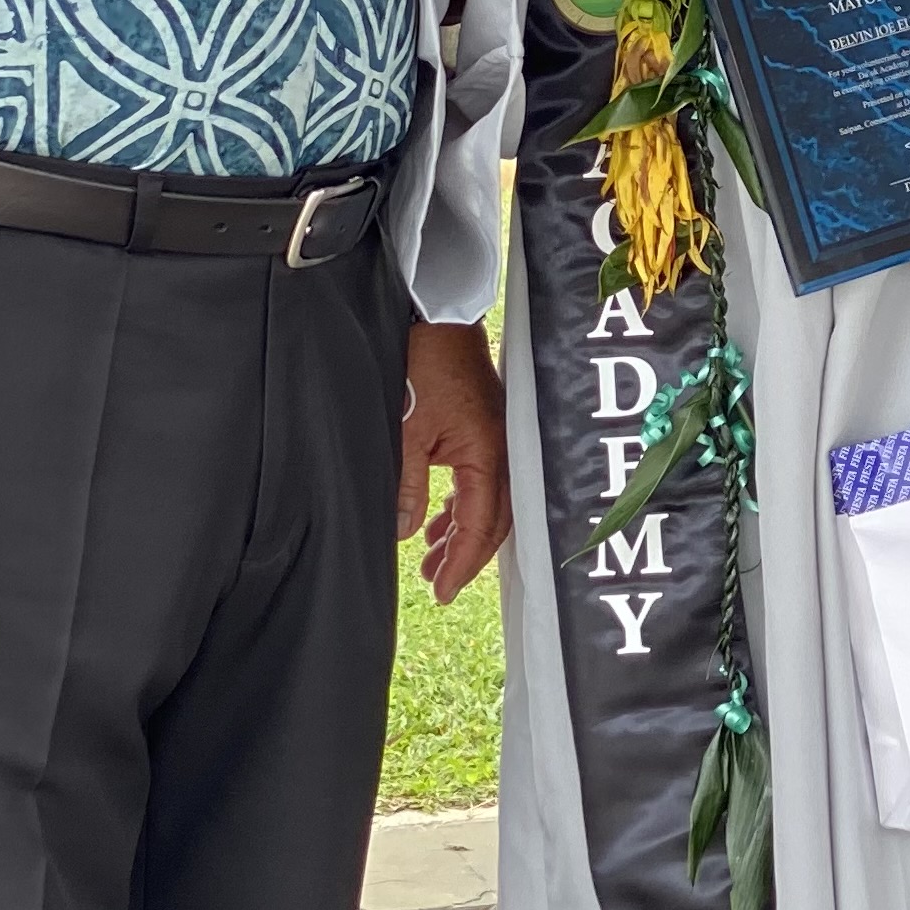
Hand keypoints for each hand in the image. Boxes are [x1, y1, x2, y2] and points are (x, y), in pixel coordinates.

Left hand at [401, 320, 512, 603]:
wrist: (437, 318)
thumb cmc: (423, 366)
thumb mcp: (405, 432)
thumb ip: (408, 487)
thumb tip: (407, 532)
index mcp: (488, 454)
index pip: (480, 524)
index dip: (462, 563)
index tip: (443, 592)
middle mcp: (503, 449)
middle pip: (494, 520)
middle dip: (466, 556)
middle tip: (439, 585)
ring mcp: (499, 438)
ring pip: (489, 502)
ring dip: (463, 532)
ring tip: (433, 560)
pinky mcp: (487, 428)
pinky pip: (483, 481)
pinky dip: (462, 506)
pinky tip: (439, 519)